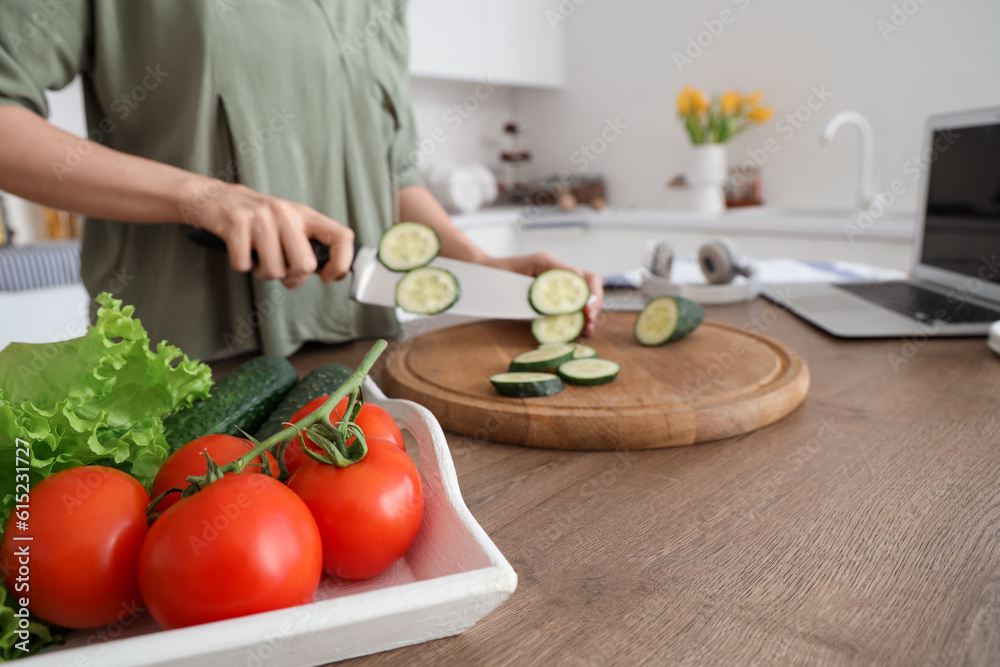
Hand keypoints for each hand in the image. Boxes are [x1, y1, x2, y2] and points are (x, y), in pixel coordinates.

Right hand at [185, 182, 353, 289]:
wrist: (216, 198)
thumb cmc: (258, 220)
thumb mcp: (290, 224)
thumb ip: (311, 245)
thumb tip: (335, 274)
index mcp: (304, 215)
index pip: (342, 237)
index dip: (341, 263)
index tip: (328, 277)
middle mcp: (286, 213)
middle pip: (305, 265)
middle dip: (293, 279)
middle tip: (282, 273)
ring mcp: (260, 217)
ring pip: (274, 270)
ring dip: (264, 273)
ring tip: (258, 259)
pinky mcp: (236, 224)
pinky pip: (244, 265)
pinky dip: (241, 265)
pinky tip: (240, 251)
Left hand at [485, 252, 603, 336]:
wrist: (480, 275)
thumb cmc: (495, 273)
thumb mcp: (516, 278)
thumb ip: (542, 285)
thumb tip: (569, 293)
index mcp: (550, 265)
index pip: (584, 277)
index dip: (590, 296)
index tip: (587, 312)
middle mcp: (556, 273)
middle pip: (589, 286)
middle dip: (594, 305)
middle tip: (590, 324)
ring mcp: (554, 284)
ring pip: (582, 297)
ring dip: (588, 313)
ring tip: (586, 329)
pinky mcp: (548, 297)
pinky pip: (569, 305)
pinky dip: (576, 317)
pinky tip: (575, 328)